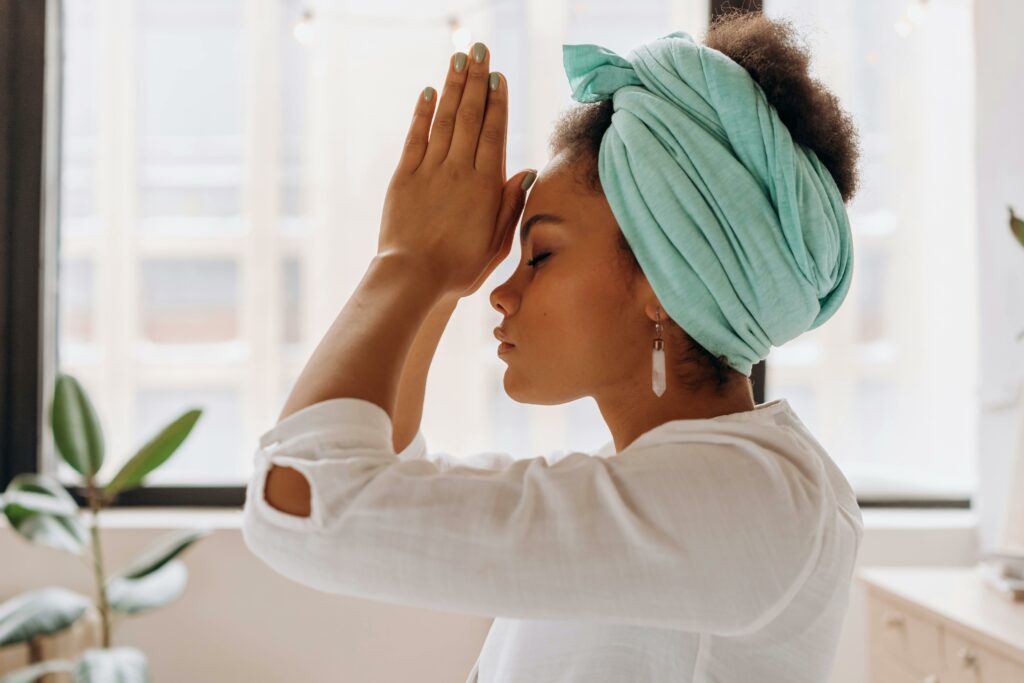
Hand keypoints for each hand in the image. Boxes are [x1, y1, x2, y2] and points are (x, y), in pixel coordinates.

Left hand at [377, 43, 535, 299]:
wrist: (414, 278)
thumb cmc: (459, 268)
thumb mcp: (497, 243)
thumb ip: (510, 205)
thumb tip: (526, 172)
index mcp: (485, 185)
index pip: (494, 132)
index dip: (497, 101)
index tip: (498, 75)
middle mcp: (459, 170)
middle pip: (471, 117)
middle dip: (476, 81)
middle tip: (479, 50)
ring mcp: (430, 171)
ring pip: (445, 120)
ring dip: (453, 87)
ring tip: (458, 59)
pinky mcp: (405, 177)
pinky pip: (416, 137)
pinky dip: (423, 113)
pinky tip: (429, 93)